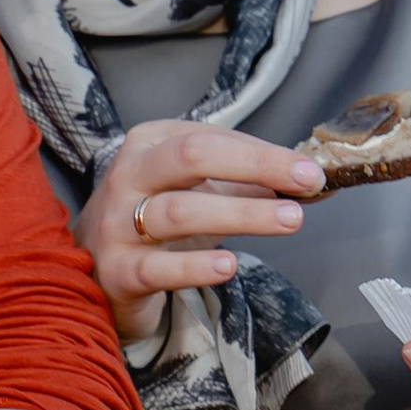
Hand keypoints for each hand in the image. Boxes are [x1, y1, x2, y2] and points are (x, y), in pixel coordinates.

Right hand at [75, 121, 325, 339]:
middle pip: (192, 158)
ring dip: (240, 214)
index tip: (311, 172)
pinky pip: (157, 267)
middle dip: (255, 166)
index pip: (211, 138)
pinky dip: (194, 266)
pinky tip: (228, 264)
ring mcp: (116, 223)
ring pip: (179, 211)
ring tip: (287, 221)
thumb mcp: (198, 192)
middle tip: (306, 183)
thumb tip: (314, 183)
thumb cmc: (156, 222)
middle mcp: (128, 176)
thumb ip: (249, 184)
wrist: (96, 271)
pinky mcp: (117, 271)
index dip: (264, 153)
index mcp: (149, 144)